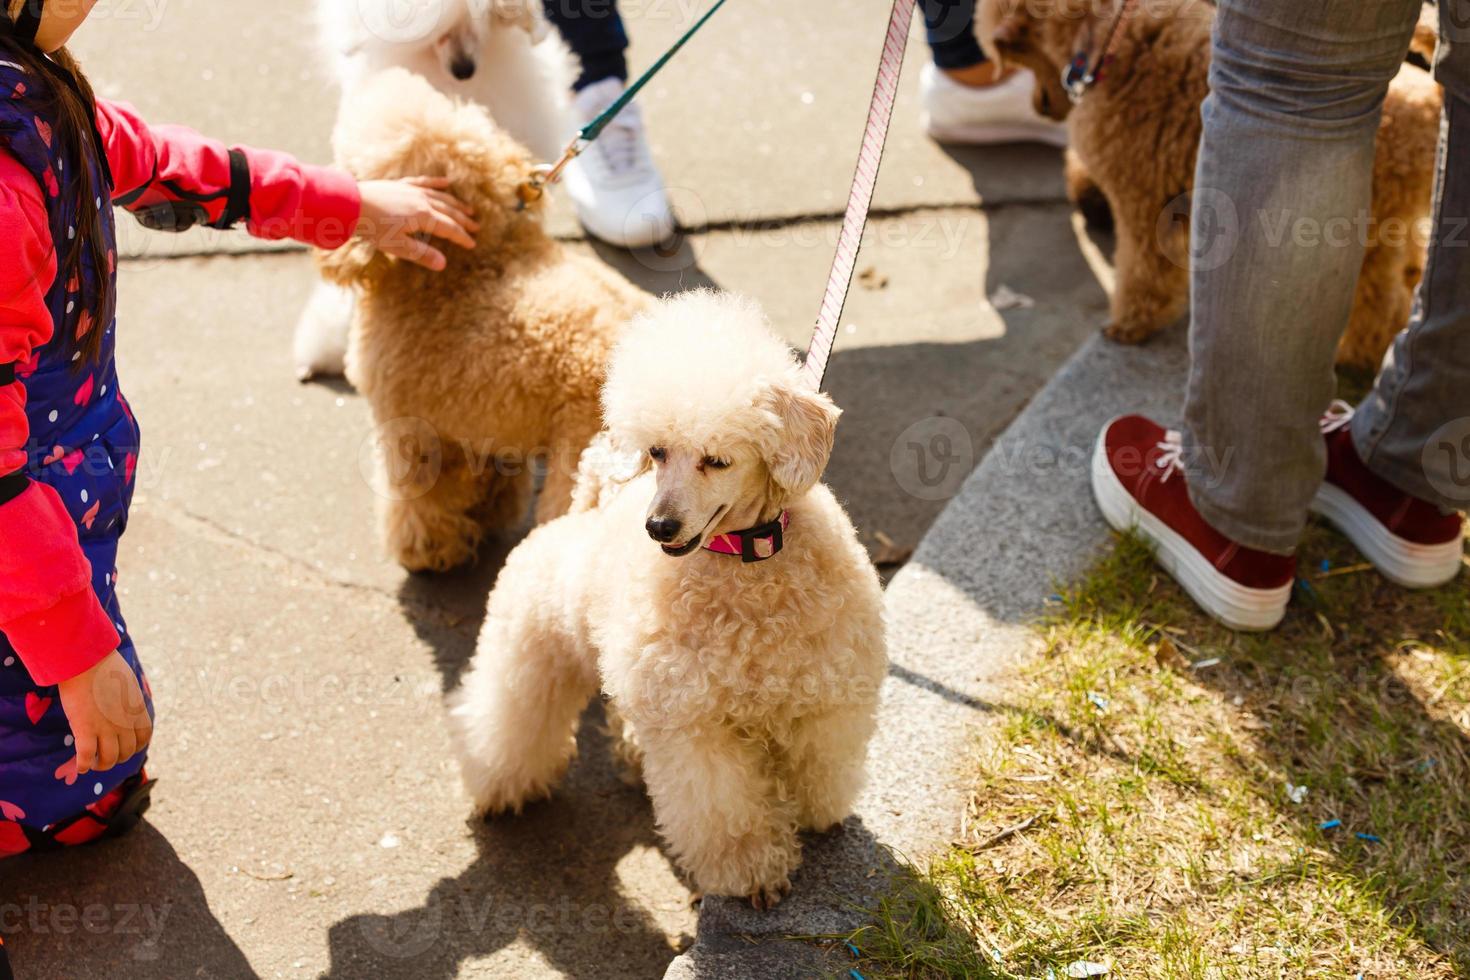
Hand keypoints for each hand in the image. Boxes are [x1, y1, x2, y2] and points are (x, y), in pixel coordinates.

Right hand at [57, 651, 152, 774]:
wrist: (85, 660)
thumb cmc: (104, 666)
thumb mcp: (127, 683)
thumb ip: (129, 700)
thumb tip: (126, 707)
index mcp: (137, 710)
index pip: (143, 738)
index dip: (134, 746)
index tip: (123, 747)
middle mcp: (125, 723)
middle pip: (126, 753)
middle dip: (116, 758)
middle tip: (104, 756)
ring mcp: (105, 728)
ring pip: (108, 759)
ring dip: (100, 765)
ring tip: (92, 763)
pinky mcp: (85, 729)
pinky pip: (86, 757)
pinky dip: (83, 765)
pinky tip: (80, 766)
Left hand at [356, 177, 478, 270]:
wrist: (350, 203)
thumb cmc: (372, 227)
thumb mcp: (397, 246)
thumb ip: (422, 255)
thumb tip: (444, 264)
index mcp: (423, 217)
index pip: (449, 228)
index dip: (462, 237)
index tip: (472, 244)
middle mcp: (422, 201)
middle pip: (449, 211)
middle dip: (463, 220)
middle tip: (476, 226)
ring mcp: (412, 190)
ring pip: (441, 196)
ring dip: (455, 203)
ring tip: (467, 209)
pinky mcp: (401, 184)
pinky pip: (424, 182)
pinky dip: (436, 183)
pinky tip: (446, 183)